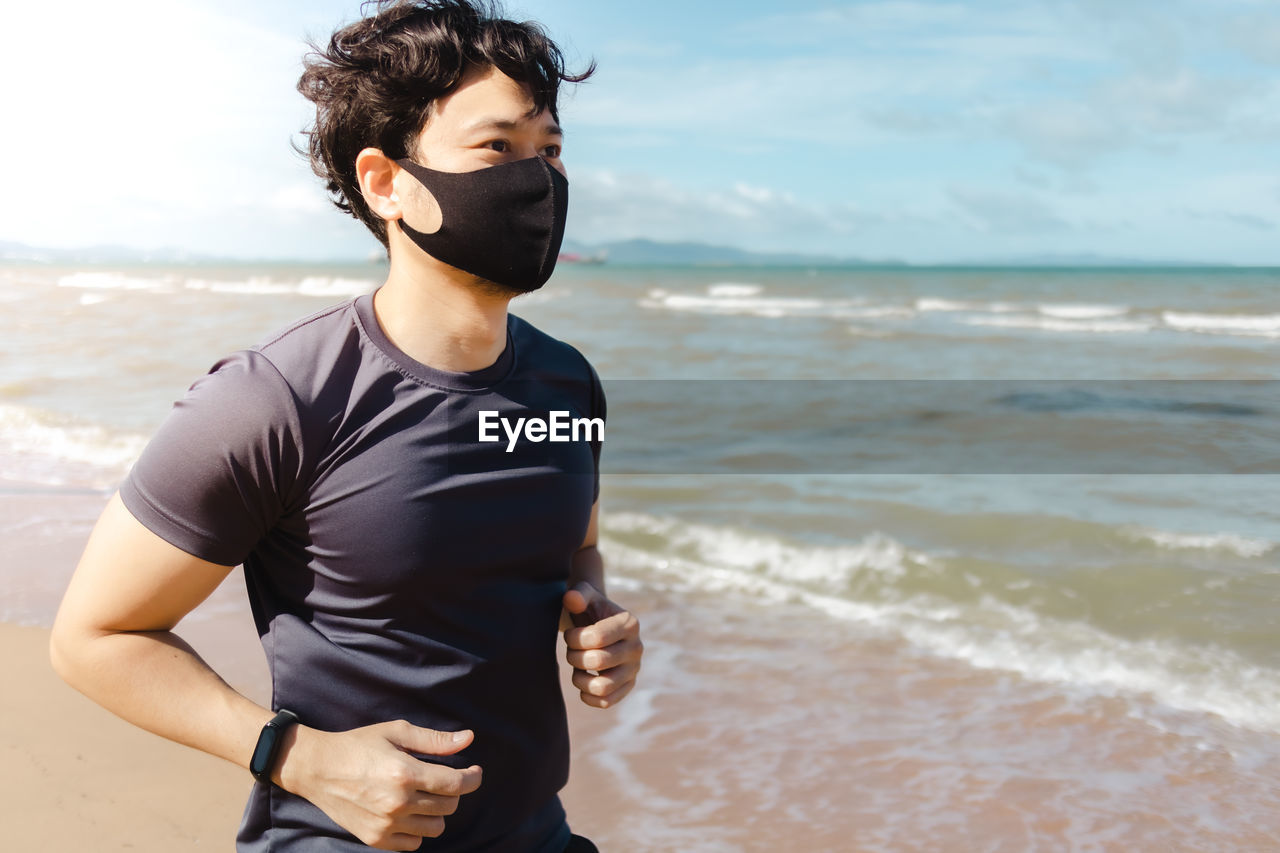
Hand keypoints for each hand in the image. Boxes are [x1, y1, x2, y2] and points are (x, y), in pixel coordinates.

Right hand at [276, 720, 482, 850]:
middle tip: (442, 779)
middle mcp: (397, 803)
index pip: (455, 784)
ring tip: (424, 796)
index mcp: (405, 773)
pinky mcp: (375, 839)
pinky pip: (414, 843)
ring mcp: (386, 824)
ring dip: (437, 812)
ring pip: (435, 828)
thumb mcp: (397, 732)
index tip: (475, 772)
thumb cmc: (359, 744)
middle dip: (453, 791)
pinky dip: (417, 829)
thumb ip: (435, 740)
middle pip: (448, 806)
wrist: (317, 768)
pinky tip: (408, 812)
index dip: (472, 778)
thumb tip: (469, 738)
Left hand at [562, 581, 642, 708]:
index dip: (574, 638)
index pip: (597, 637)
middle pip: (598, 661)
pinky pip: (607, 701)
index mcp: (629, 623)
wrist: (598, 624)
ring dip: (580, 679)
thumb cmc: (589, 608)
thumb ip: (578, 594)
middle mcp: (637, 648)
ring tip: (576, 667)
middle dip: (574, 656)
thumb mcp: (584, 595)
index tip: (569, 634)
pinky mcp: (627, 686)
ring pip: (603, 687)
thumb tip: (571, 599)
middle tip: (571, 650)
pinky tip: (582, 680)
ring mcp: (634, 669)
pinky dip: (588, 696)